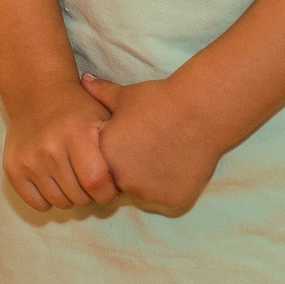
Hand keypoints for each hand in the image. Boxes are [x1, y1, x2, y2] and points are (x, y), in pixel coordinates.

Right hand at [0, 76, 117, 211]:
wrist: (38, 92)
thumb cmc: (79, 108)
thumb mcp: (103, 114)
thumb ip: (118, 143)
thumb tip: (132, 178)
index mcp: (77, 134)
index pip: (97, 182)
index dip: (108, 193)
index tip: (111, 188)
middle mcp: (51, 147)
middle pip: (79, 197)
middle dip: (90, 195)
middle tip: (91, 181)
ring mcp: (30, 159)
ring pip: (59, 202)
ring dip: (70, 197)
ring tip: (74, 179)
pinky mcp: (13, 168)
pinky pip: (36, 203)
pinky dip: (48, 199)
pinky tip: (54, 182)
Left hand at [81, 74, 222, 213]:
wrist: (199, 111)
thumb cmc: (158, 100)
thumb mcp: (124, 95)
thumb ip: (100, 93)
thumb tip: (85, 80)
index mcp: (105, 159)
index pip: (103, 166)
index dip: (117, 153)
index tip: (133, 139)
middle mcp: (123, 182)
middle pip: (123, 182)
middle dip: (132, 169)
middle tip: (151, 146)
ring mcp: (149, 195)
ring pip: (145, 191)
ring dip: (151, 179)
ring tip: (167, 153)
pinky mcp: (173, 202)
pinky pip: (167, 196)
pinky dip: (172, 186)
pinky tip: (180, 164)